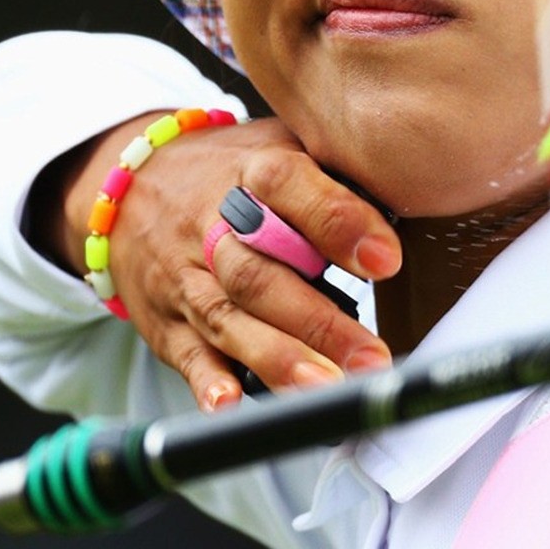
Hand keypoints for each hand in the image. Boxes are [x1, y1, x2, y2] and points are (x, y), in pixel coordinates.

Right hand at [35, 114, 399, 410]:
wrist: (134, 187)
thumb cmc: (235, 171)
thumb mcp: (283, 145)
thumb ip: (338, 170)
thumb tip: (416, 191)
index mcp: (250, 170)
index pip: (289, 187)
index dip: (337, 221)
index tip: (387, 260)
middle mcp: (211, 225)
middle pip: (259, 272)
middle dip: (317, 320)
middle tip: (370, 355)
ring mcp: (185, 277)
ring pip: (229, 319)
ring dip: (278, 359)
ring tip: (326, 388)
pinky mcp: (166, 322)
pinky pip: (187, 354)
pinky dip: (208, 382)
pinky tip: (233, 403)